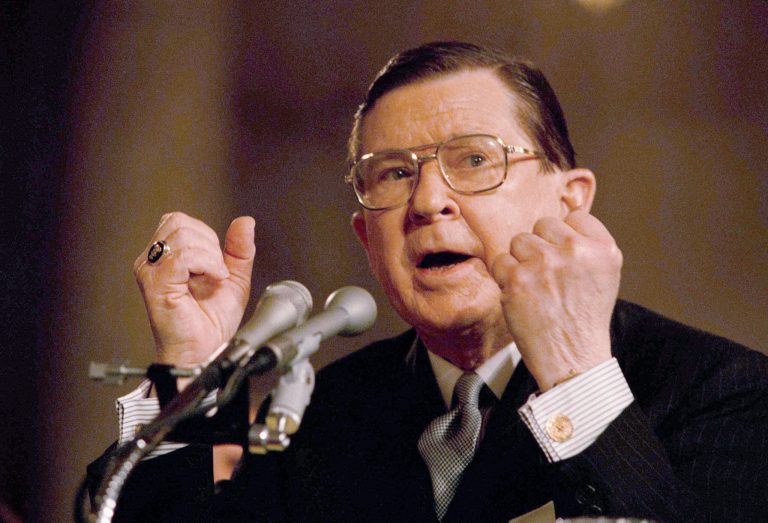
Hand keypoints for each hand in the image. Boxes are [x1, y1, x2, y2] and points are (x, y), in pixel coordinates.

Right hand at [133, 212, 255, 367]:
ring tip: (215, 277)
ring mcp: (150, 272)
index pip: (179, 221)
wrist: (204, 352)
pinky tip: (214, 279)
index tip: (216, 264)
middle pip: (179, 223)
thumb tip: (245, 221)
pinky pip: (182, 256)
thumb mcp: (233, 278)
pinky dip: (207, 263)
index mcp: (165, 258)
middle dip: (209, 243)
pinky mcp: (156, 284)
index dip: (205, 236)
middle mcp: (152, 262)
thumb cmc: (210, 323)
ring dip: (210, 255)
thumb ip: (239, 249)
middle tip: (216, 272)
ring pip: (182, 235)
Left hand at [491, 210, 621, 390]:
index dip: (564, 238)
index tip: (565, 259)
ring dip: (521, 260)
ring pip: (519, 240)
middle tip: (547, 276)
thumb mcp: (602, 275)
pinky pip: (500, 261)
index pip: (574, 217)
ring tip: (535, 286)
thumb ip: (584, 246)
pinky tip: (521, 295)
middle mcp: (575, 251)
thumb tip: (552, 225)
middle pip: (543, 224)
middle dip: (541, 246)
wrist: (571, 357)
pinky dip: (505, 277)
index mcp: (603, 249)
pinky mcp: (517, 278)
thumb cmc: (582, 318)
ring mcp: (544, 262)